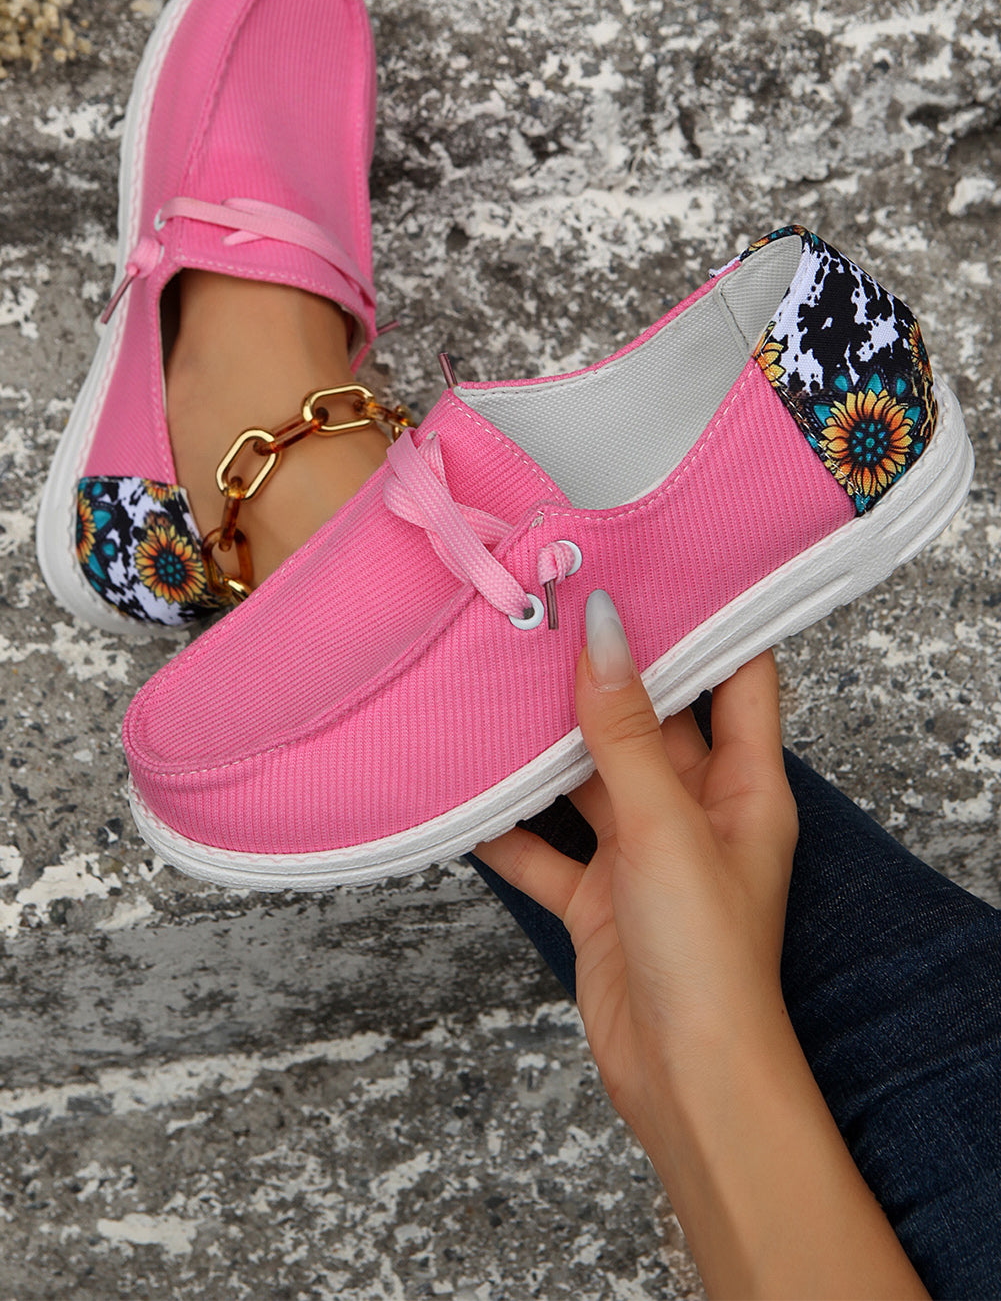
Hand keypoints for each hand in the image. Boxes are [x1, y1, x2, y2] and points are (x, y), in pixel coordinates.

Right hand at [476, 592, 928, 1299]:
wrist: (683, 1083)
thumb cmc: (706, 959)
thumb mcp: (665, 826)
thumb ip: (628, 729)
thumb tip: (604, 631)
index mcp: (744, 784)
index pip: (738, 674)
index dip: (707, 617)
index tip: (654, 560)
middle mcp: (696, 810)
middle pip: (650, 718)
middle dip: (602, 671)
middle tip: (548, 607)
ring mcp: (644, 853)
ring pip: (587, 776)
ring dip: (544, 744)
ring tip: (493, 680)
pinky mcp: (597, 895)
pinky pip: (544, 842)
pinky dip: (507, 822)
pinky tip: (462, 791)